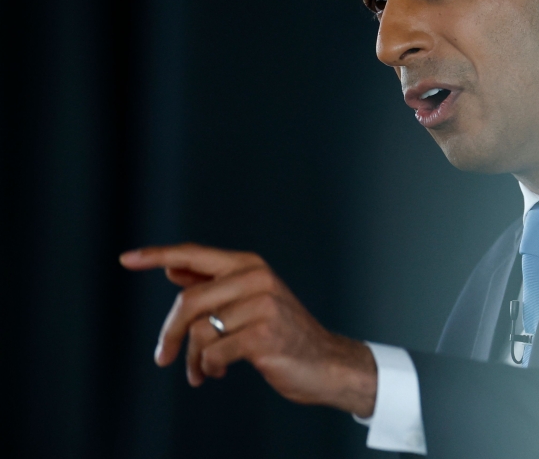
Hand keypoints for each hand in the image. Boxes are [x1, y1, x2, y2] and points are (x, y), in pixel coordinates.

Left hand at [120, 243, 376, 416]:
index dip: (158, 255)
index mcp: (250, 265)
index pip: (194, 254)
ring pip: (201, 332)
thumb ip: (213, 285)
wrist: (324, 362)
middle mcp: (256, 278)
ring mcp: (263, 305)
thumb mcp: (248, 302)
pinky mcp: (264, 334)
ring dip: (195, 360)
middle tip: (162, 356)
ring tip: (203, 371)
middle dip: (170, 335)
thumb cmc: (282, 333)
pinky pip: (214, 353)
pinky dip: (210, 368)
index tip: (126, 259)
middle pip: (189, 302)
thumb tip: (172, 270)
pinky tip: (220, 371)